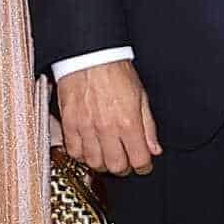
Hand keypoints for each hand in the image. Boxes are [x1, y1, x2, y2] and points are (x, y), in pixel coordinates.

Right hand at [57, 61, 161, 177]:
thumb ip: (148, 126)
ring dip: (103, 164)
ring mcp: (86, 127)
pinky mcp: (70, 124)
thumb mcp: (141, 96)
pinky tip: (89, 149)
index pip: (139, 159)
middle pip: (116, 166)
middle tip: (126, 161)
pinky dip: (82, 155)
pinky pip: (74, 151)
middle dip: (124, 168)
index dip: (144, 167)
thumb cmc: (114, 70)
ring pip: (94, 163)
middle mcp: (107, 128)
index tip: (143, 165)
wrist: (90, 56)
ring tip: (108, 155)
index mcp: (128, 122)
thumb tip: (154, 148)